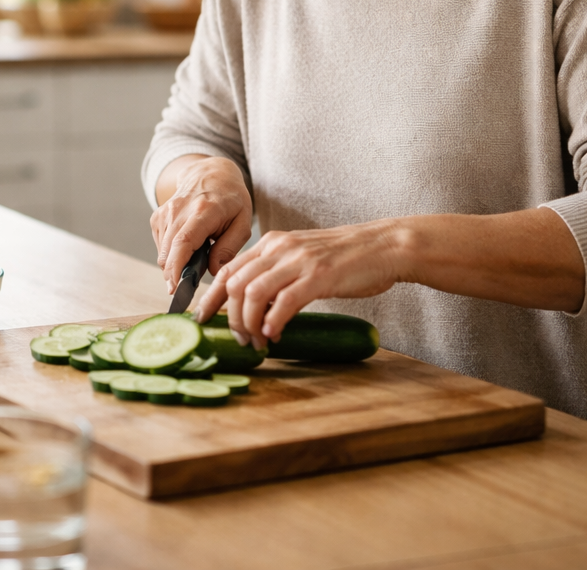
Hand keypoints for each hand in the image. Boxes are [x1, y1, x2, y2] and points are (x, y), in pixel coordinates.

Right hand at [150, 156, 253, 294]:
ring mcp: (165, 212)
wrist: (210, 173)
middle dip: (173, 276)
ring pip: (162, 252)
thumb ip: (230, 248)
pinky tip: (186, 250)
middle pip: (168, 251)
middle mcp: (179, 210)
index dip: (177, 267)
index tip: (176, 287)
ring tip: (194, 264)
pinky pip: (160, 247)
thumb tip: (214, 271)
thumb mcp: (243, 222)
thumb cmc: (231, 200)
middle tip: (185, 291)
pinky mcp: (157, 217)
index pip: (184, 241)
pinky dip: (170, 256)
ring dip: (174, 266)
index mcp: (204, 211)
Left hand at [193, 221, 404, 347]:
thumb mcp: (300, 259)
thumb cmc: (345, 258)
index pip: (227, 270)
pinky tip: (275, 335)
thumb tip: (256, 306)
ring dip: (249, 324)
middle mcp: (279, 249)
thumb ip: (276, 275)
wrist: (384, 246)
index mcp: (270, 244)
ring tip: (258, 342)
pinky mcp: (319, 276)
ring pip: (253, 294)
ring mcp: (298, 261)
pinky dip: (274, 321)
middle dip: (230, 317)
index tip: (202, 320)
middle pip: (234, 284)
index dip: (210, 297)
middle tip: (240, 339)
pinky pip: (285, 301)